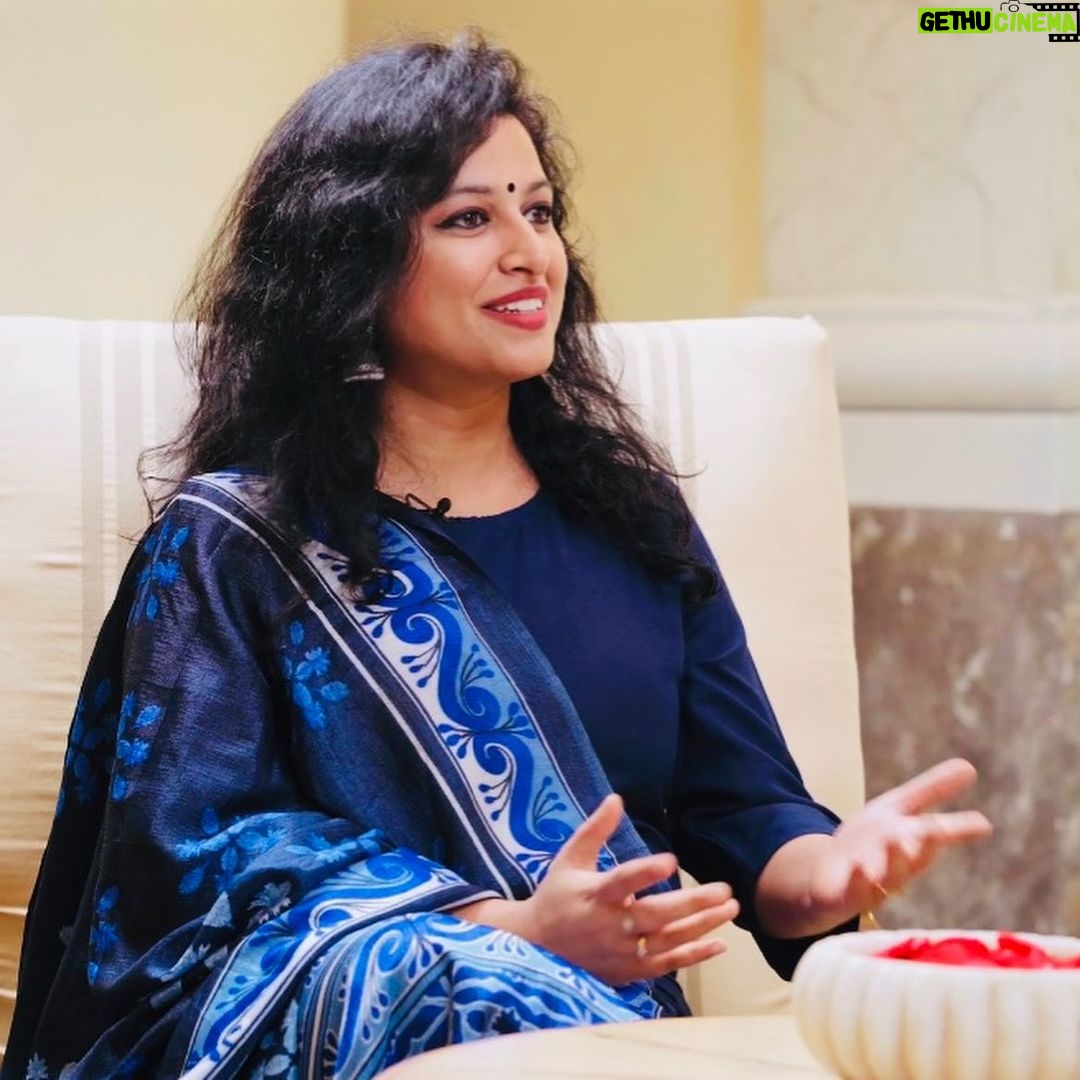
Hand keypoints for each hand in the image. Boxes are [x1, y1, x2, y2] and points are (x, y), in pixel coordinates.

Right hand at [453, 794, 738, 986]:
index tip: (671, 860)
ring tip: (730, 909)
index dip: (645, 872)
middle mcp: (611, 925)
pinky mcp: (629, 970)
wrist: (537, 948)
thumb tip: (616, 798)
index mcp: (595, 894)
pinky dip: (693, 956)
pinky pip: (666, 965)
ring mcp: (622, 952)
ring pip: (668, 941)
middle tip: (724, 889)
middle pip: (656, 916)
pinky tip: (719, 943)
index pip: (623, 881)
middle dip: (692, 904)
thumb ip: (595, 830)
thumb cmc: (557, 895)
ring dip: (701, 926)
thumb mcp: (570, 858)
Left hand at [809, 757, 992, 919]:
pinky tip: (857, 866)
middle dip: (924, 844)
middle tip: (935, 831)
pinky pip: (849, 888)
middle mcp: (896, 865)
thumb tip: (970, 767)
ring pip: (886, 874)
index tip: (983, 824)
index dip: (957, 829)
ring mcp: (870, 881)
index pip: (936, 834)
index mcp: (912, 842)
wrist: (827, 879)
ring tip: (896, 840)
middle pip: (914, 855)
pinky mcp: (842, 892)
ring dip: (892, 859)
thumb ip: (932, 792)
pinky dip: (855, 878)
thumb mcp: (898, 810)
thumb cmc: (871, 843)